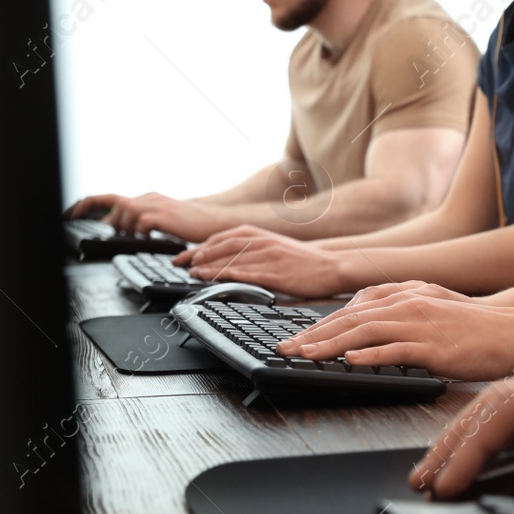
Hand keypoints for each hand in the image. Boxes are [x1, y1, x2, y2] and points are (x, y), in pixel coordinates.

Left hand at [66, 192, 225, 240]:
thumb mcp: (160, 220)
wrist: (215, 220)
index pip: (111, 198)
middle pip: (114, 202)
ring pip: (125, 210)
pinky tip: (146, 238)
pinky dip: (138, 230)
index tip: (72, 214)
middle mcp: (149, 199)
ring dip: (123, 226)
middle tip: (100, 229)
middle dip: (100, 215)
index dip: (88, 204)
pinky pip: (142, 221)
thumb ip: (139, 221)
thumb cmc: (190, 223)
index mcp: (146, 199)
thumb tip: (116, 228)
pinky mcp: (166, 216)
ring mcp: (157, 205)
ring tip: (132, 237)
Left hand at [176, 225, 349, 297]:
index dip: (202, 245)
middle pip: (222, 246)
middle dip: (198, 254)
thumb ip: (255, 249)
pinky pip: (246, 273)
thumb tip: (230, 258)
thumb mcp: (276, 246)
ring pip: (231, 259)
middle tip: (180, 263)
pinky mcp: (275, 273)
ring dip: (208, 265)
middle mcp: (262, 241)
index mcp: (261, 234)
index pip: (223, 237)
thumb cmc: (304, 260)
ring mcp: (269, 257)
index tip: (186, 254)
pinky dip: (227, 275)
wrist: (332, 265)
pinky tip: (214, 280)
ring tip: (192, 273)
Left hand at [275, 282, 513, 381]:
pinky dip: (367, 355)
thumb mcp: (436, 309)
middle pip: (351, 317)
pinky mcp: (433, 345)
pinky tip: (347, 362)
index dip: (324, 322)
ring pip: (364, 331)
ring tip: (305, 356)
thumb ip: (405, 312)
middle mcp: (410, 302)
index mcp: (409, 292)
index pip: (356, 306)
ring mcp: (420, 322)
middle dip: (314, 333)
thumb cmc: (479, 328)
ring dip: (329, 344)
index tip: (301, 336)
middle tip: (287, 348)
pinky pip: (393, 350)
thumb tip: (373, 329)